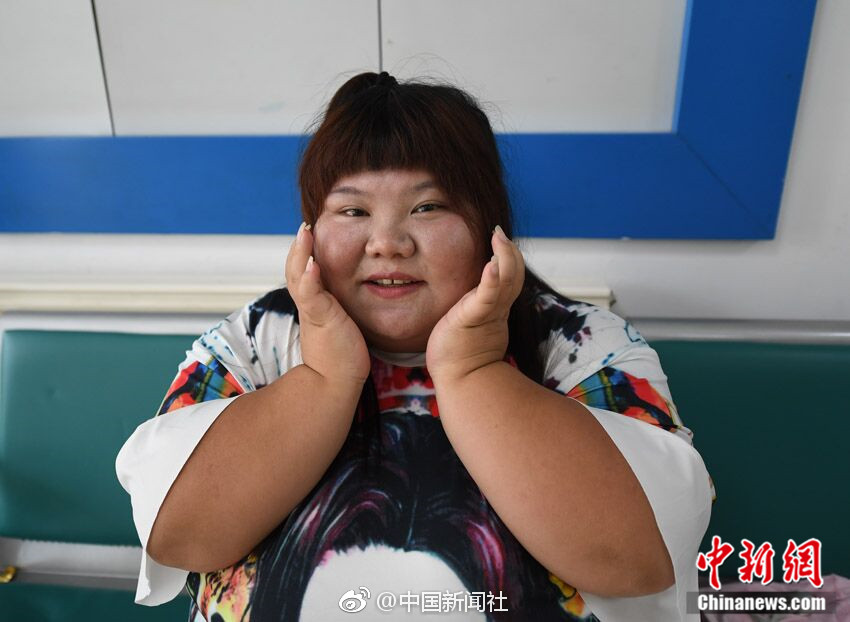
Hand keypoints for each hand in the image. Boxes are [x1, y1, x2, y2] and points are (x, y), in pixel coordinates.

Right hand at [285, 222, 370, 385]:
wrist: (334, 382)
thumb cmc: (341, 354)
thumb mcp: (339, 322)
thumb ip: (339, 308)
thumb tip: (350, 296)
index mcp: (313, 302)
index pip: (304, 271)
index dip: (304, 252)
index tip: (310, 232)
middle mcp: (309, 304)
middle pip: (295, 268)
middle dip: (299, 246)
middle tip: (304, 226)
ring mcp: (312, 310)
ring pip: (299, 276)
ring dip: (301, 253)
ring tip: (304, 232)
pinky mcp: (320, 319)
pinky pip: (311, 295)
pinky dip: (309, 278)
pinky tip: (312, 263)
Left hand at [426, 226, 524, 383]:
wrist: (460, 380)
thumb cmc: (461, 354)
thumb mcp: (473, 324)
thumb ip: (479, 308)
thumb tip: (480, 295)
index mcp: (497, 309)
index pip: (510, 279)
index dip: (510, 260)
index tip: (501, 241)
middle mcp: (497, 310)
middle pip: (514, 277)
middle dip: (510, 253)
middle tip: (500, 234)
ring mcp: (487, 315)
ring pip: (506, 283)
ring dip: (505, 258)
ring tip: (499, 238)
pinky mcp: (473, 319)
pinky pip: (486, 298)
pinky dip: (491, 281)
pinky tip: (491, 265)